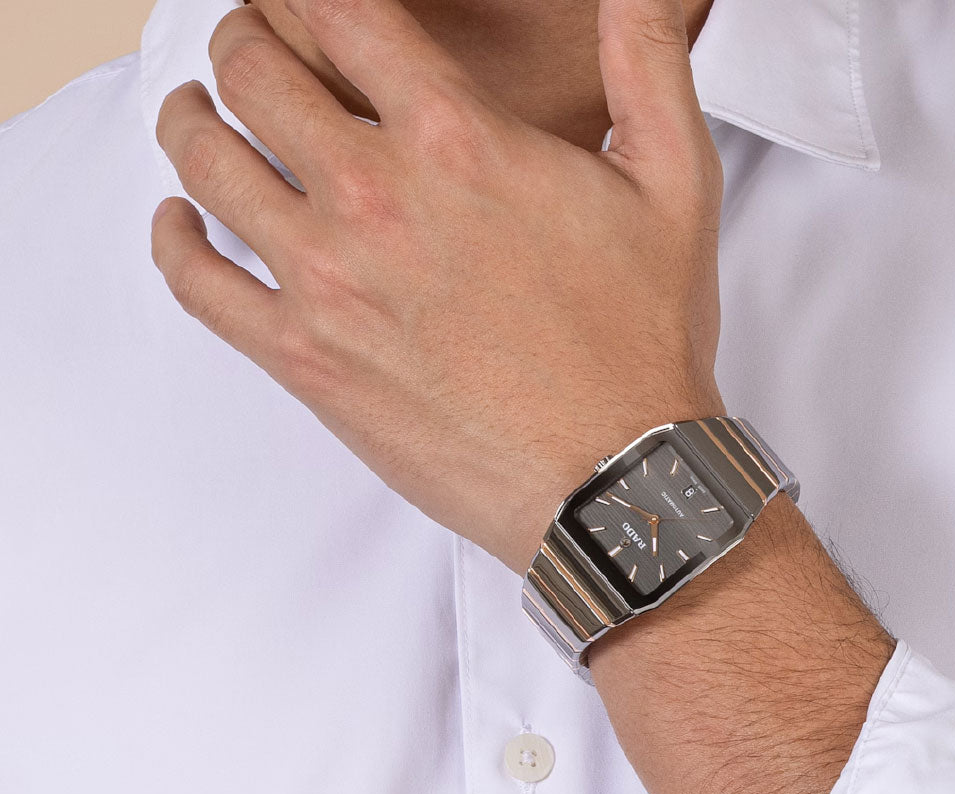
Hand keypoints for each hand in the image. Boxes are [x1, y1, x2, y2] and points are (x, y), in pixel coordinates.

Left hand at [151, 0, 725, 574]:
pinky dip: (171, 240)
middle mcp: (376, 197)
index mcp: (458, 140)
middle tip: (248, 47)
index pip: (339, 11)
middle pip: (254, 73)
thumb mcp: (674, 185)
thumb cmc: (638, 344)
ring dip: (189, 121)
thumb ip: (647, 63)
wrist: (610, 476)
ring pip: (206, 163)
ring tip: (195, 114)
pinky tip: (177, 222)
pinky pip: (197, 283)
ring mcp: (329, 281)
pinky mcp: (305, 360)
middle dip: (243, 41)